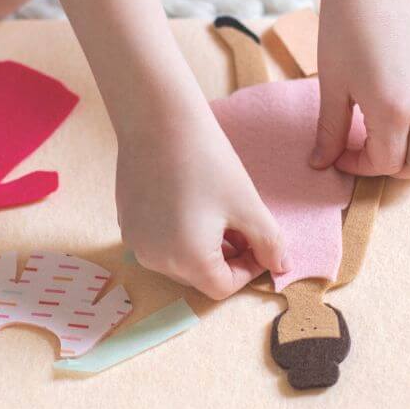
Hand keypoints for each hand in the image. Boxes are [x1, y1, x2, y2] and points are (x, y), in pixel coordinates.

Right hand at [117, 97, 285, 299]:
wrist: (159, 120)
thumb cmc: (208, 162)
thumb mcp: (248, 205)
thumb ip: (269, 243)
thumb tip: (282, 266)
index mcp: (188, 261)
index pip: (223, 288)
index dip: (248, 270)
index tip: (259, 243)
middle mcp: (155, 259)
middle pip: (200, 276)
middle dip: (228, 258)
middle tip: (244, 226)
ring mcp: (136, 241)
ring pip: (180, 259)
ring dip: (205, 246)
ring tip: (220, 213)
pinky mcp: (127, 222)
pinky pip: (160, 241)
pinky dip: (181, 233)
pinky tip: (192, 202)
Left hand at [311, 0, 409, 177]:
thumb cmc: (344, 31)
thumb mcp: (332, 86)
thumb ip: (331, 131)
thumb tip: (319, 163)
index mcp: (392, 110)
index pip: (386, 164)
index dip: (359, 166)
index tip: (341, 153)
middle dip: (393, 168)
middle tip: (368, 150)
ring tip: (395, 136)